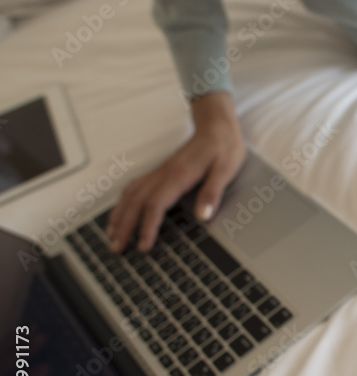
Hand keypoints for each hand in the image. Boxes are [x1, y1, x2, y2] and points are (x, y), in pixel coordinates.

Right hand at [106, 92, 245, 251]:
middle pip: (136, 202)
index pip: (156, 204)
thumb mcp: (226, 170)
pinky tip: (120, 213)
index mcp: (179, 175)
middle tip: (117, 249)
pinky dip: (123, 203)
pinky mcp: (160, 172)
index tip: (143, 246)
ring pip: (131, 194)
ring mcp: (159, 172)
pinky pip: (134, 187)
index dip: (147, 227)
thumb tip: (204, 216)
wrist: (216, 126)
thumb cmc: (223, 147)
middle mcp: (164, 174)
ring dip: (119, 215)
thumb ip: (213, 192)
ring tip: (111, 236)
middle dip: (125, 227)